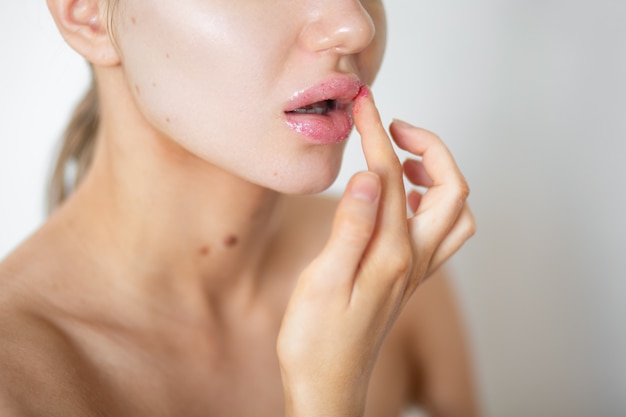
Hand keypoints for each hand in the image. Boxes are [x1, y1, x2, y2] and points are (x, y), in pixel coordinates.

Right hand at [277, 87, 474, 416]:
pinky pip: (442, 233)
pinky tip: (402, 200)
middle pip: (451, 189)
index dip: (376, 135)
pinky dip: (434, 203)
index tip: (361, 105)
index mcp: (391, 254)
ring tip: (404, 159)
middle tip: (391, 127)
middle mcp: (413, 260)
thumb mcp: (323, 281)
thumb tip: (374, 176)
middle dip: (427, 147)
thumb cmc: (316, 341)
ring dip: (440, 176)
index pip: (393, 177)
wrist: (327, 386)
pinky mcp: (406, 278)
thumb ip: (351, 227)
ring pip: (456, 213)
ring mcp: (414, 271)